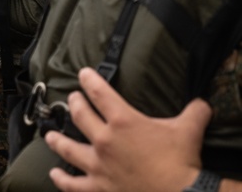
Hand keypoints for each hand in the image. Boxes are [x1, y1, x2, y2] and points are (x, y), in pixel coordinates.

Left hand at [44, 67, 209, 191]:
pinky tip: (55, 174)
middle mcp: (105, 140)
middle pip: (79, 115)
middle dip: (74, 104)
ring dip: (57, 140)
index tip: (83, 74)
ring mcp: (98, 165)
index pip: (99, 93)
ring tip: (50, 135)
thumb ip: (194, 112)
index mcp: (123, 121)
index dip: (89, 80)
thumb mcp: (189, 130)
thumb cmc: (181, 163)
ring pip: (68, 148)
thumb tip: (202, 103)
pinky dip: (62, 179)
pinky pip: (73, 184)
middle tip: (72, 99)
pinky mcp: (99, 188)